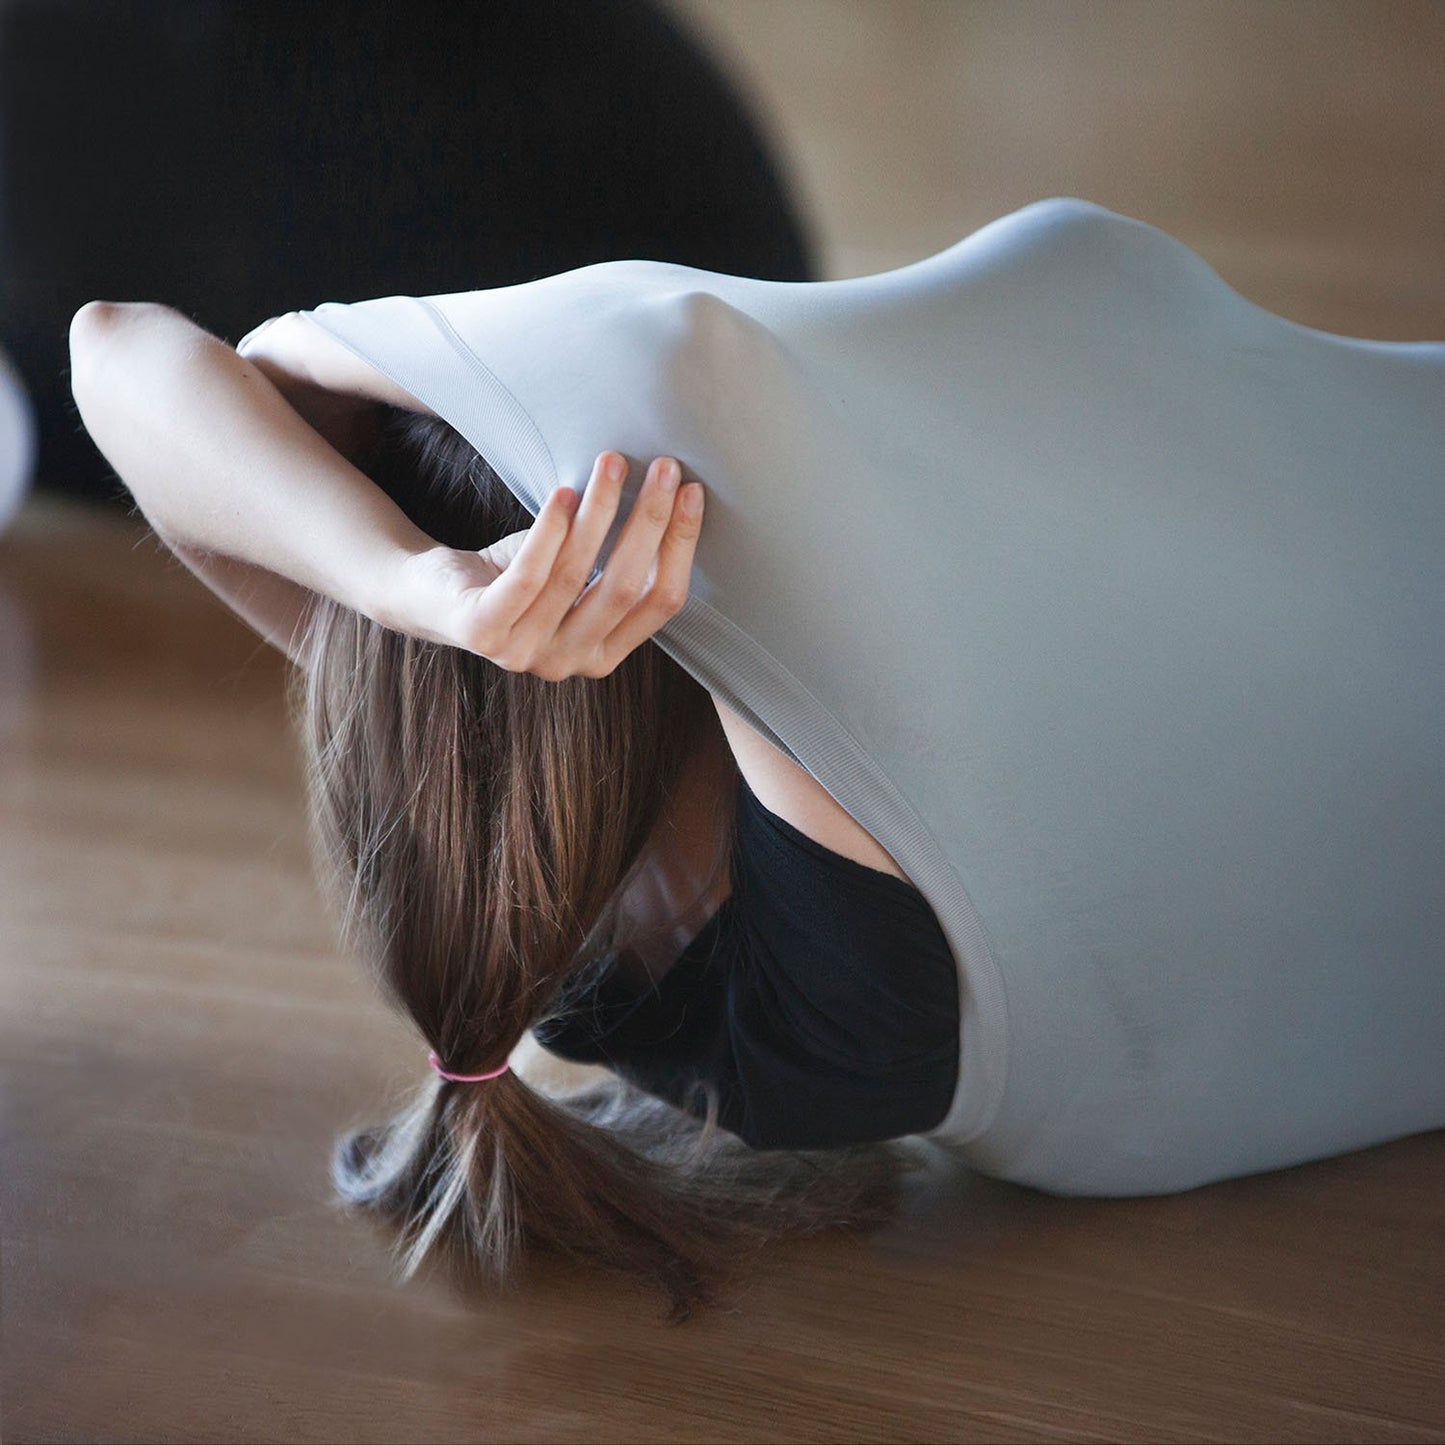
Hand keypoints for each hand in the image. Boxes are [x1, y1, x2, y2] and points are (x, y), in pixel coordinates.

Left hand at [386, 452, 705, 679]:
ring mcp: (524, 653)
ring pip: (577, 575)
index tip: (693, 492)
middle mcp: (568, 663)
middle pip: (625, 588)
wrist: (431, 594)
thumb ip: (618, 560)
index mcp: (603, 655)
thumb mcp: (576, 575)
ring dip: (601, 512)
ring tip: (612, 464)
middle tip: (665, 469)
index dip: (680, 546)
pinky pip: (529, 577)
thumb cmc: (516, 577)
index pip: (660, 602)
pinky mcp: (483, 632)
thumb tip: (674, 495)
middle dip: (650, 522)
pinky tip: (563, 494)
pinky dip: (549, 532)